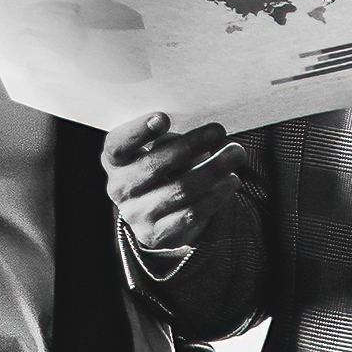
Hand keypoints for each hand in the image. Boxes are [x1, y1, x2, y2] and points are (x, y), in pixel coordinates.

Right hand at [102, 114, 254, 252]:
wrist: (166, 214)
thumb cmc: (168, 168)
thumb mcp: (164, 150)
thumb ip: (171, 141)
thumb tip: (196, 135)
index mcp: (116, 161)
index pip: (117, 145)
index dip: (138, 132)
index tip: (163, 118)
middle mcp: (120, 188)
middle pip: (153, 166)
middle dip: (190, 146)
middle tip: (218, 131)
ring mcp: (137, 213)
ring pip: (179, 189)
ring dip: (213, 169)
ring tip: (236, 153)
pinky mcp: (157, 234)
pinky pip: (192, 213)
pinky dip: (216, 195)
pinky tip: (231, 181)